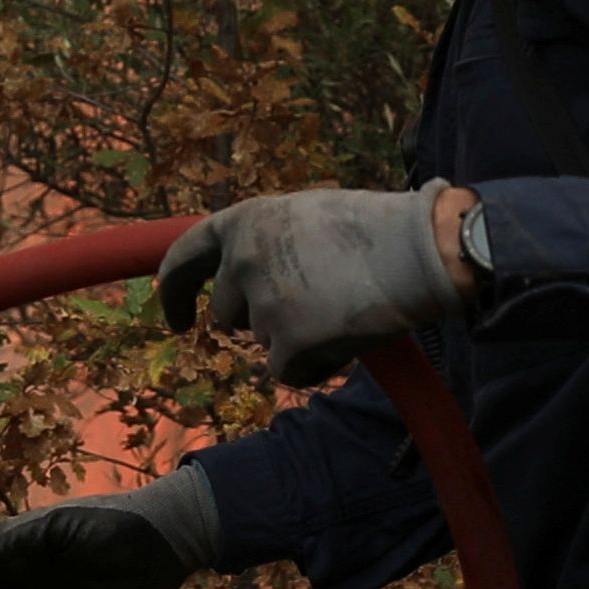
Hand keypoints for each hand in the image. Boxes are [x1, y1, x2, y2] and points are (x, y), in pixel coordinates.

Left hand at [154, 183, 469, 383]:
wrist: (416, 252)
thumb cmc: (371, 229)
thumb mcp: (303, 216)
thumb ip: (267, 242)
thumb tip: (251, 274)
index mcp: (243, 222)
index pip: (184, 257)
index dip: (172, 290)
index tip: (173, 318)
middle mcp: (242, 261)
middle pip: (227, 314)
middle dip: (260, 318)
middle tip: (310, 305)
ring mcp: (262, 304)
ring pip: (262, 343)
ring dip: (292, 340)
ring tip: (338, 313)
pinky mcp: (288, 342)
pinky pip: (285, 372)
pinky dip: (312, 367)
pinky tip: (344, 344)